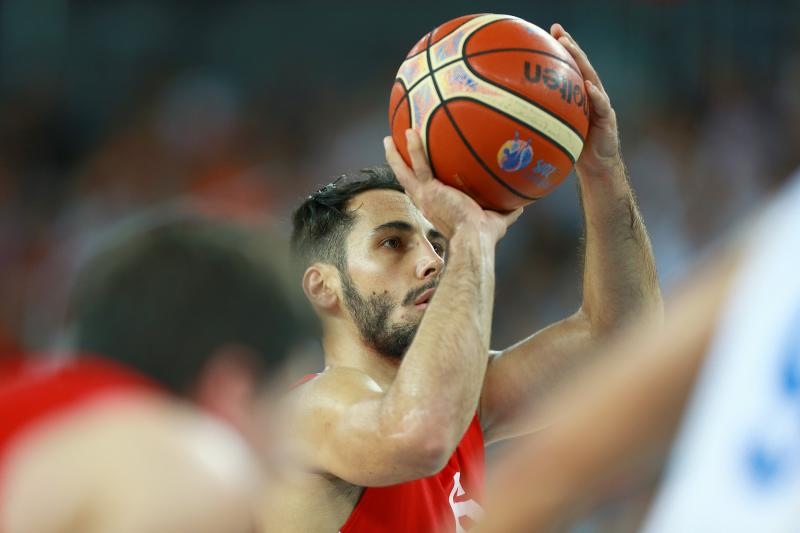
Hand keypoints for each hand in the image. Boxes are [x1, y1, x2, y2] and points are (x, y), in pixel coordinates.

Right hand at [384, 129, 522, 241]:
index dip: (418, 181)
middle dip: (398, 165)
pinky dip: (413, 149)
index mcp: (437, 208)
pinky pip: (419, 165)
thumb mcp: (498, 219)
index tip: (416, 170)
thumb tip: (525, 203)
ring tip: (389, 138)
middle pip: (406, 180)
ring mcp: (425, 196)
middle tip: (392, 150)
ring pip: (403, 172)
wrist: (475, 239)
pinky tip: (410, 131)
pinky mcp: (429, 191)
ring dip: (395, 155)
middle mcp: (426, 202)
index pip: (424, 192)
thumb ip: (508, 210)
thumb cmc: (484, 235)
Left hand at [551, 23, 621, 177]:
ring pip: (592, 78)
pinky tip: (588, 87)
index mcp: (578, 95)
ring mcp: (601, 105)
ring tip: (570, 48)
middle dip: (570, 46)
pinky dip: (596, 95)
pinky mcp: (608, 119)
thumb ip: (541, 120)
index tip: (549, 30)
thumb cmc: (572, 148)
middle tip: (558, 32)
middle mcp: (591, 95)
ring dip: (581, 62)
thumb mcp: (553, 131)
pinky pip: (602, 105)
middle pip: (581, 66)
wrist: (596, 167)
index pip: (570, 67)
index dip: (561, 48)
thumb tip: (508, 117)